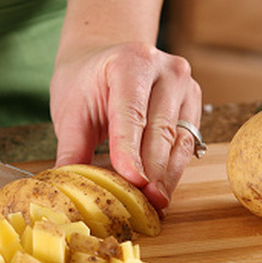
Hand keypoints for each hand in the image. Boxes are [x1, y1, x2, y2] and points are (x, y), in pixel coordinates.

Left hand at [50, 42, 201, 210]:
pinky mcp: (193, 103)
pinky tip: (159, 188)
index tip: (132, 183)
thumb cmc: (84, 83)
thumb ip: (72, 149)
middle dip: (152, 172)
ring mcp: (185, 85)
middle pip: (161, 131)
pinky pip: (186, 143)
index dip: (132, 153)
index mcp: (131, 62)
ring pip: (179, 141)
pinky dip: (172, 169)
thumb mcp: (70, 111)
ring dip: (166, 176)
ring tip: (152, 204)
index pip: (132, 115)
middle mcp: (166, 70)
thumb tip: (67, 186)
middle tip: (144, 205)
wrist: (103, 57)